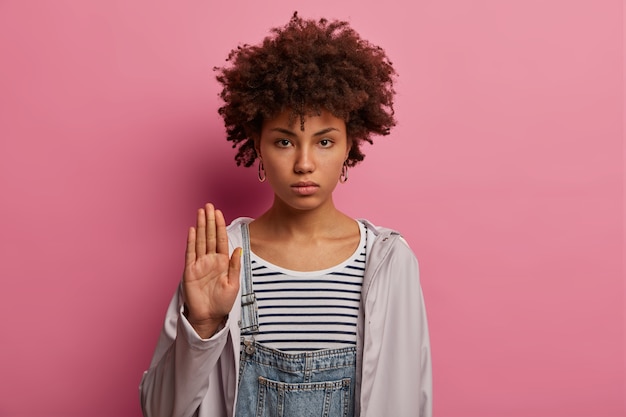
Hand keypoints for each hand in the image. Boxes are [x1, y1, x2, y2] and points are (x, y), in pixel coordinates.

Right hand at [182, 203, 240, 337]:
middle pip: (209, 236)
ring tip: (200, 212)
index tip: (219, 213)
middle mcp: (210, 260)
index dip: (219, 226)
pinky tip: (191, 231)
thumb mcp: (233, 284)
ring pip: (200, 241)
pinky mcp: (190, 271)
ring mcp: (199, 264)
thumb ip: (235, 266)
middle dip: (209, 221)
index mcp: (222, 262)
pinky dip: (191, 242)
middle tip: (208, 206)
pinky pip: (190, 254)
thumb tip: (239, 248)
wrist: (210, 317)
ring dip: (200, 227)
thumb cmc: (222, 302)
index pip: (220, 240)